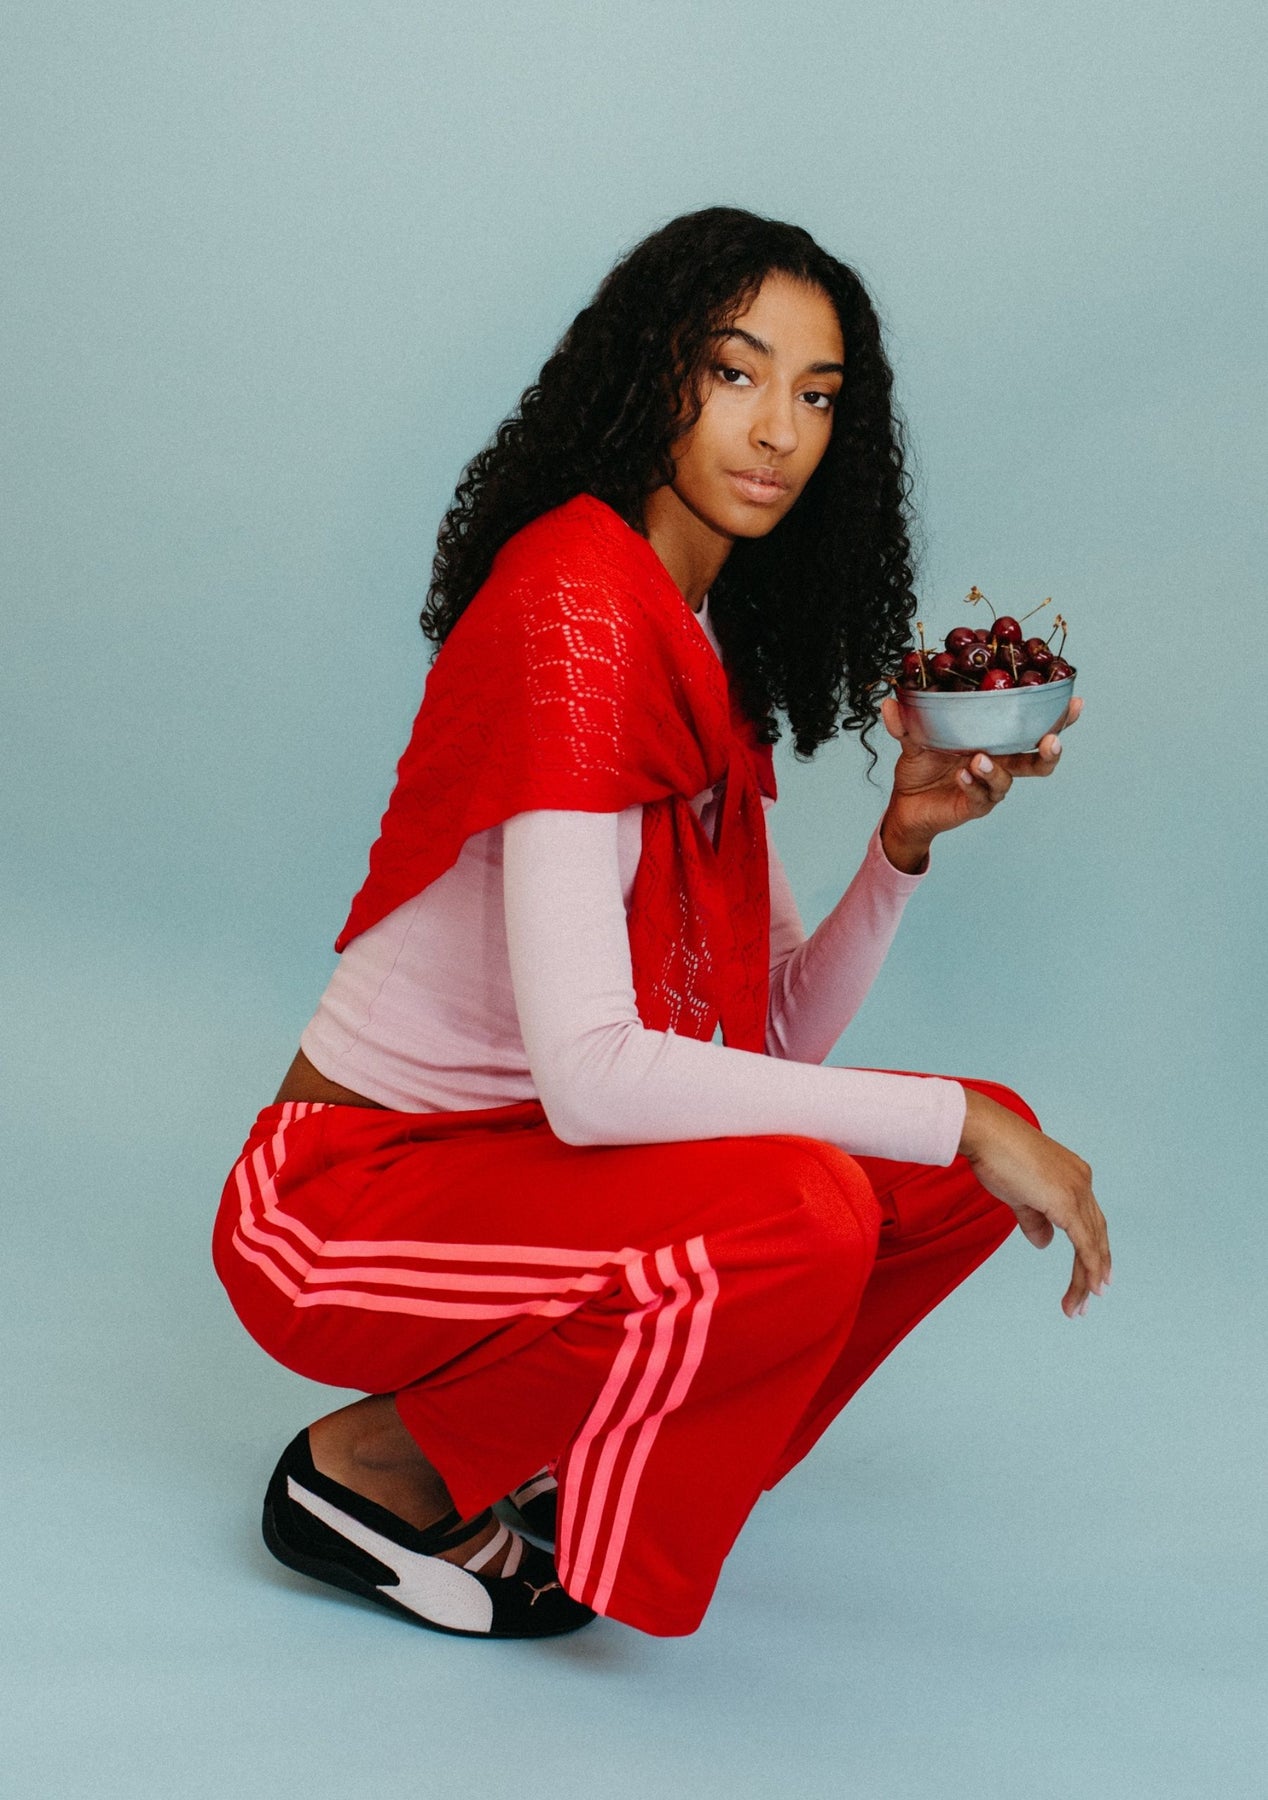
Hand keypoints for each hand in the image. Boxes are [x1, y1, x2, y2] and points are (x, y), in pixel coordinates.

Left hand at [878, 694, 1082, 870]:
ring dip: (996, 769)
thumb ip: (907, 721)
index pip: (1030, 726)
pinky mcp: (974, 806)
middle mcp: (999, 763)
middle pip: (1037, 758)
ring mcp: (988, 786)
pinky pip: (981, 797)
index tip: (1073, 700)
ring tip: (980, 758)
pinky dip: (973, 784)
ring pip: (1009, 779)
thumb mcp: (913, 738)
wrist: (904, 805)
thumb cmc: (921, 766)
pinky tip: (963, 774)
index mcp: (994, 740)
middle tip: (1051, 740)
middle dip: (1050, 749)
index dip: (1056, 717)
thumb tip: (891, 701)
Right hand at [958, 1088, 1110, 1317]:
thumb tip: (1045, 1243)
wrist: (986, 1133)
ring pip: (1092, 1243)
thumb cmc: (995, 1154)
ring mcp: (1078, 1190)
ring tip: (1079, 1305)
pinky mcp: (1067, 1202)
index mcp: (1074, 1176)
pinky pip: (1084, 1242)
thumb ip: (1034, 1219)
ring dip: (1088, 1276)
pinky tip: (1090, 1288)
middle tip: (1092, 1296)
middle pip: (1096, 1234)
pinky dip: (1089, 1267)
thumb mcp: (1017, 1194)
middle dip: (1095, 1268)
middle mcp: (1082, 1182)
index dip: (1093, 1248)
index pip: (1089, 1220)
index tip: (1094, 1275)